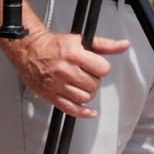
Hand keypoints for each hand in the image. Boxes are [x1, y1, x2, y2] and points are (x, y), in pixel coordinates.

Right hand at [0, 28, 129, 118]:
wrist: (29, 50)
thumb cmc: (54, 45)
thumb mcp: (82, 40)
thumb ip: (105, 45)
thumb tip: (123, 45)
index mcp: (74, 55)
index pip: (102, 69)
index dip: (102, 69)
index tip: (97, 67)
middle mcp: (64, 70)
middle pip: (94, 85)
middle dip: (94, 81)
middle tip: (87, 75)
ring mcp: (56, 84)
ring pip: (84, 98)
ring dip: (88, 93)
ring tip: (82, 85)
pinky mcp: (49, 95)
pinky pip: (69, 109)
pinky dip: (82, 113)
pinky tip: (89, 112)